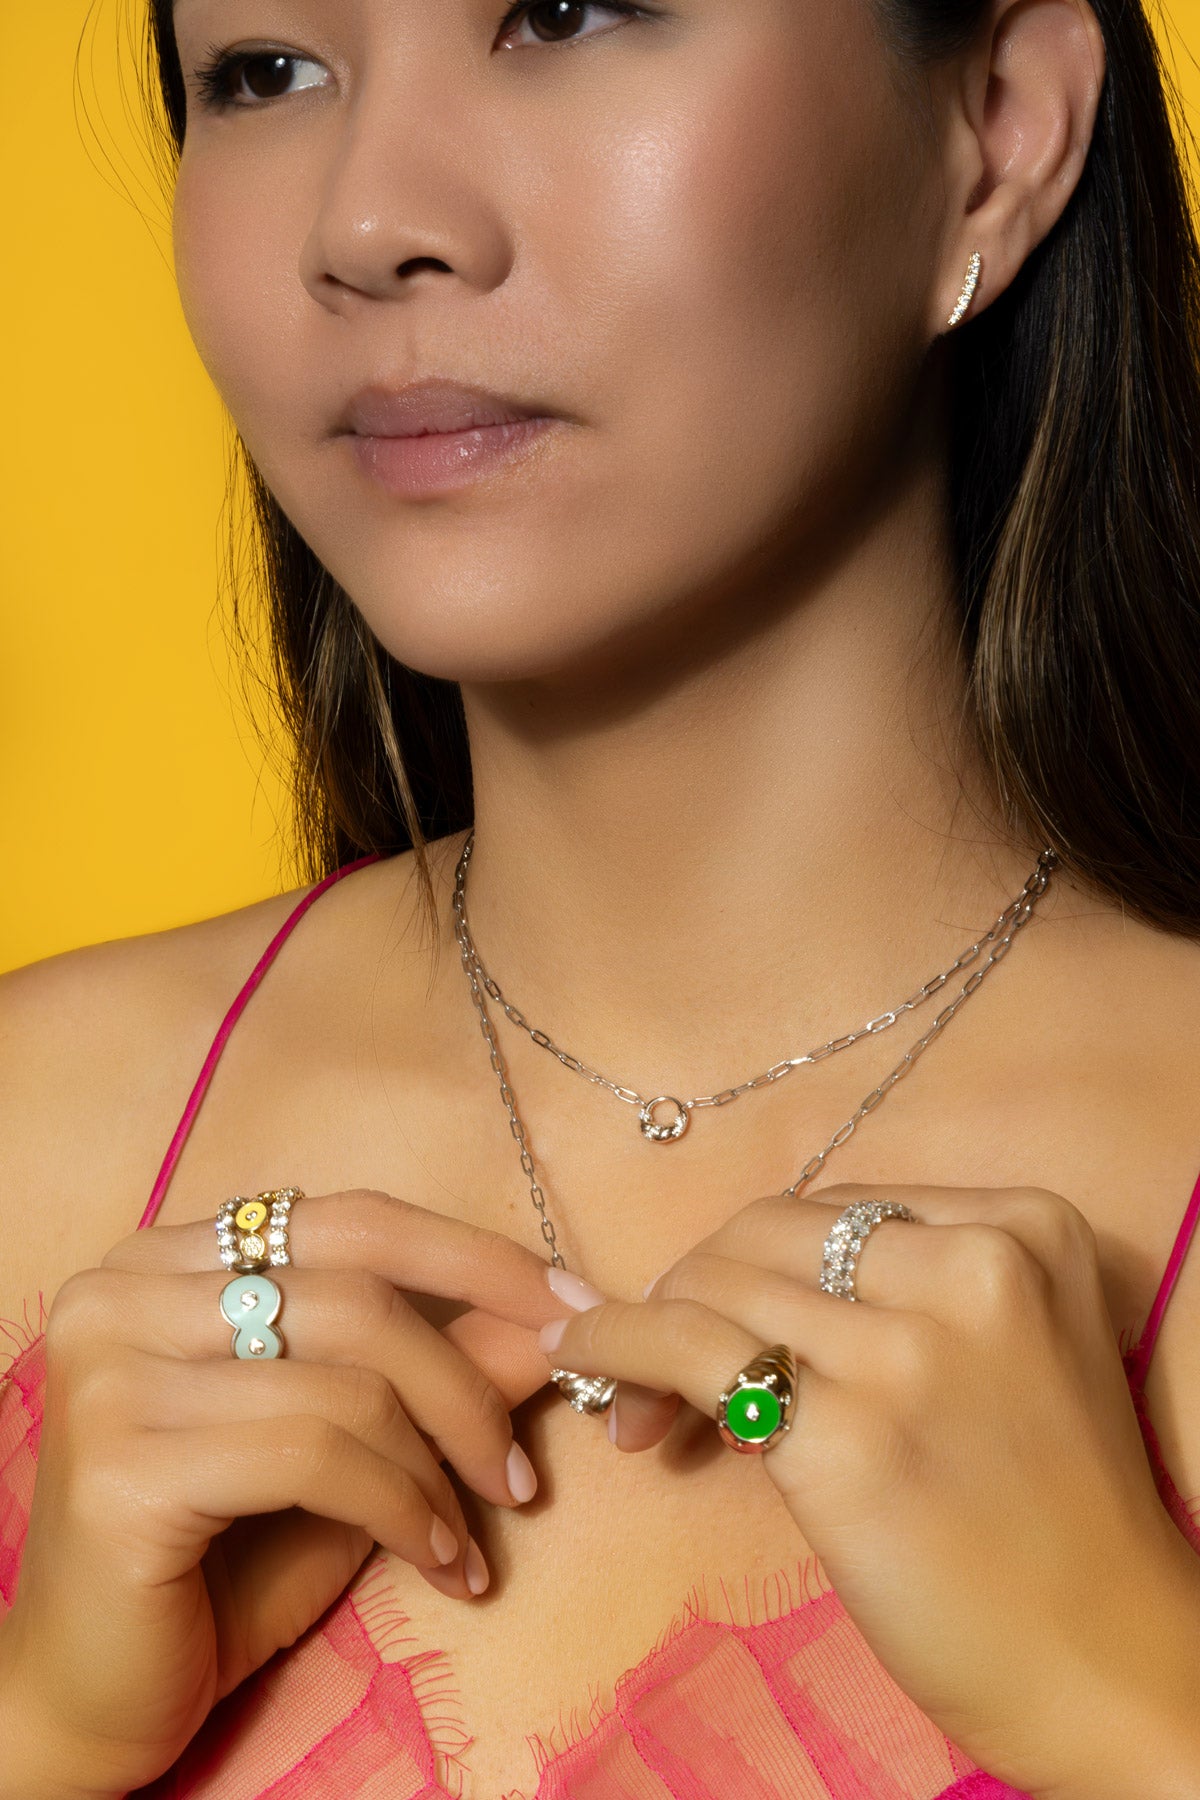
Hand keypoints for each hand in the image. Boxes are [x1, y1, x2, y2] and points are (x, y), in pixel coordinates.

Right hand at [2, 1188, 566, 1797]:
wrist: (89, 1696)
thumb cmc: (219, 1564)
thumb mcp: (347, 1450)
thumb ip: (433, 1374)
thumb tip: (551, 1322)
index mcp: (170, 1259)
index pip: (354, 1220)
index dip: (477, 1259)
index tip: (576, 1309)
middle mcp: (123, 1292)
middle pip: (359, 1291)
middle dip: (471, 1379)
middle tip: (525, 1465)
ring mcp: (111, 1372)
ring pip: (348, 1377)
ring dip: (442, 1463)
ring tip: (473, 1533)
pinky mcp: (121, 1465)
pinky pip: (317, 1454)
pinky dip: (404, 1509)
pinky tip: (439, 1564)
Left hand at [534, 1182, 1199, 1795]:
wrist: (1113, 1664)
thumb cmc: (1053, 1515)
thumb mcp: (1012, 1353)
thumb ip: (899, 1300)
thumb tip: (731, 1312)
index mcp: (1023, 1226)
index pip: (834, 1211)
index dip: (759, 1264)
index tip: (728, 1321)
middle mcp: (972, 1266)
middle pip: (766, 1233)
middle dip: (696, 1285)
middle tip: (661, 1366)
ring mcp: (908, 1348)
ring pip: (718, 1286)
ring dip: (648, 1330)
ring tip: (635, 1406)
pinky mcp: (849, 1436)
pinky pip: (692, 1353)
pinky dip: (619, 1347)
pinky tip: (587, 1365)